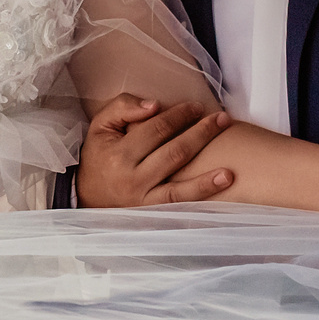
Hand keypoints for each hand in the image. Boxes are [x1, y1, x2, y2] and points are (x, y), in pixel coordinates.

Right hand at [76, 96, 236, 207]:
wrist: (87, 197)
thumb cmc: (99, 156)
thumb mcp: (100, 126)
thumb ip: (123, 107)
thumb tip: (155, 105)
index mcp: (119, 154)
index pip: (156, 130)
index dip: (179, 115)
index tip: (197, 106)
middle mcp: (132, 179)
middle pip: (174, 153)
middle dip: (201, 134)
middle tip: (222, 119)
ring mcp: (143, 200)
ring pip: (180, 185)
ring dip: (208, 176)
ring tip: (231, 166)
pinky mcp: (151, 214)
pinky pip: (180, 204)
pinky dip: (202, 195)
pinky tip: (222, 184)